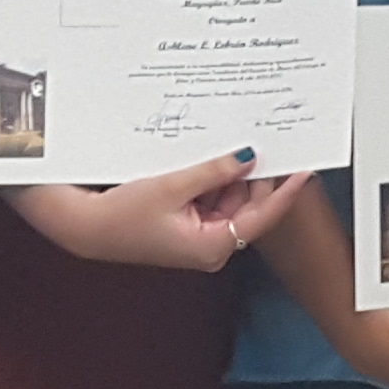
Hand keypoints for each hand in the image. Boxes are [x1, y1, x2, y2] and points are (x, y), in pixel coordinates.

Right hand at [16, 150, 301, 272]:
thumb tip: (247, 157)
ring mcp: (199, 237)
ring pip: (230, 201)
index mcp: (213, 245)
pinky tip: (210, 158)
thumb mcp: (173, 185)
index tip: (304, 170)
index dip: (285, 191)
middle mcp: (211, 246)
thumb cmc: (120, 216)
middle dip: (254, 177)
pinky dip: (213, 181)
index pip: (263, 216)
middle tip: (265, 143)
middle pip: (248, 207)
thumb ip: (215, 171)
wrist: (84, 226)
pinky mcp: (187, 226)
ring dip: (232, 176)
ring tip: (232, 144)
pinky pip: (211, 201)